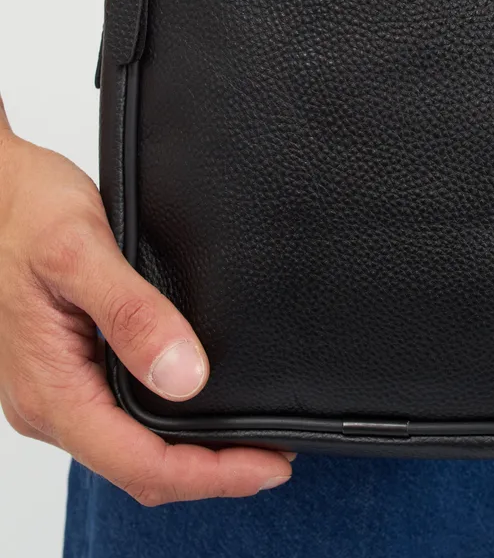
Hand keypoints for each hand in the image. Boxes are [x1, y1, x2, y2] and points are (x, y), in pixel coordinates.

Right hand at [0, 100, 293, 505]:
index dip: (211, 474)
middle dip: (211, 471)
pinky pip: (120, 420)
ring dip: (192, 454)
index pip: (140, 463)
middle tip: (274, 456)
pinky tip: (201, 406)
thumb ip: (132, 314)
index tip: (269, 464)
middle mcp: (49, 401)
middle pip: (139, 468)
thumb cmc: (23, 212)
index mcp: (50, 388)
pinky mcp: (67, 369)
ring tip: (250, 439)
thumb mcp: (79, 252)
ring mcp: (57, 389)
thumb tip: (186, 376)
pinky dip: (169, 428)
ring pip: (131, 449)